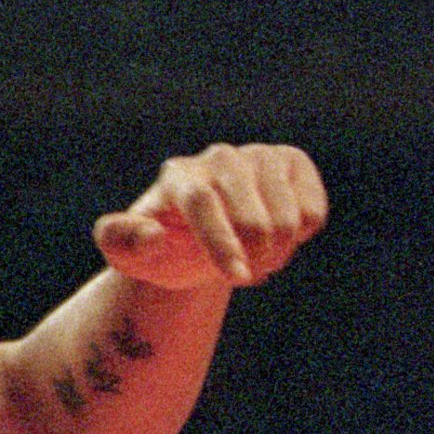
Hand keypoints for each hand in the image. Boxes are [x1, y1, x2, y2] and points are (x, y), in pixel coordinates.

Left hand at [92, 143, 326, 290]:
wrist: (199, 239)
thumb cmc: (163, 249)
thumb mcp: (129, 255)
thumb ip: (121, 242)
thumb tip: (151, 235)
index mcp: (178, 176)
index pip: (203, 202)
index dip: (221, 244)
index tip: (237, 278)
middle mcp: (218, 157)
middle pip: (253, 220)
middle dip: (251, 261)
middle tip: (240, 273)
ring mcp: (258, 156)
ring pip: (288, 218)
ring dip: (275, 253)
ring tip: (254, 255)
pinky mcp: (292, 163)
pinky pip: (312, 211)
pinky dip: (299, 236)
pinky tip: (276, 232)